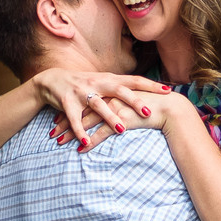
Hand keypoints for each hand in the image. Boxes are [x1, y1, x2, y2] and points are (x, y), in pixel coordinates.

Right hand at [35, 69, 166, 148]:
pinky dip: (79, 131)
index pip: (134, 80)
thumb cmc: (84, 84)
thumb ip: (122, 89)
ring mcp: (82, 92)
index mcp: (109, 79)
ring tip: (122, 130)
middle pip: (119, 91)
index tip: (168, 90)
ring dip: (109, 118)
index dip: (150, 85)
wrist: (52, 80)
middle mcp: (97, 83)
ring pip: (98, 105)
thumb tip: (148, 94)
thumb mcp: (104, 83)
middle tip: (149, 112)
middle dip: (134, 101)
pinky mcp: (67, 103)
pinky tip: (86, 142)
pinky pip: (74, 119)